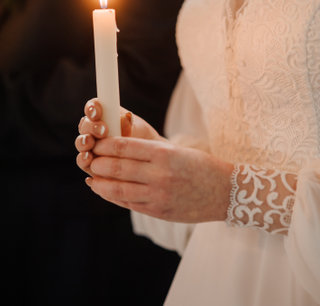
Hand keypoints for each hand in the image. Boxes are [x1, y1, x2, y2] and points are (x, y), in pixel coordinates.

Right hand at [75, 98, 161, 175]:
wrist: (148, 158)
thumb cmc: (142, 137)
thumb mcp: (139, 128)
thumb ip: (129, 123)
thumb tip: (124, 118)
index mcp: (104, 115)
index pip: (93, 107)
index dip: (92, 108)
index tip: (97, 112)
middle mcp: (93, 129)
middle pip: (85, 124)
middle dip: (91, 126)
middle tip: (103, 130)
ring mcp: (90, 146)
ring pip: (81, 142)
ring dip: (84, 142)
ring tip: (90, 143)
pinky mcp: (90, 162)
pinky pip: (82, 161)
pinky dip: (84, 159)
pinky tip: (89, 159)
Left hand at [76, 133, 232, 222]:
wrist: (224, 191)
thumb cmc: (199, 166)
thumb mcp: (175, 150)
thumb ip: (147, 152)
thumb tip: (116, 151)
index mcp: (164, 153)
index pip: (124, 146)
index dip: (105, 145)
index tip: (96, 144)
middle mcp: (160, 174)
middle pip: (117, 167)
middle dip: (98, 164)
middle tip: (89, 160)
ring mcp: (159, 195)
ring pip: (119, 189)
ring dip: (100, 184)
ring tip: (92, 178)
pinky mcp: (159, 211)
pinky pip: (129, 204)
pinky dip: (114, 197)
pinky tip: (106, 192)